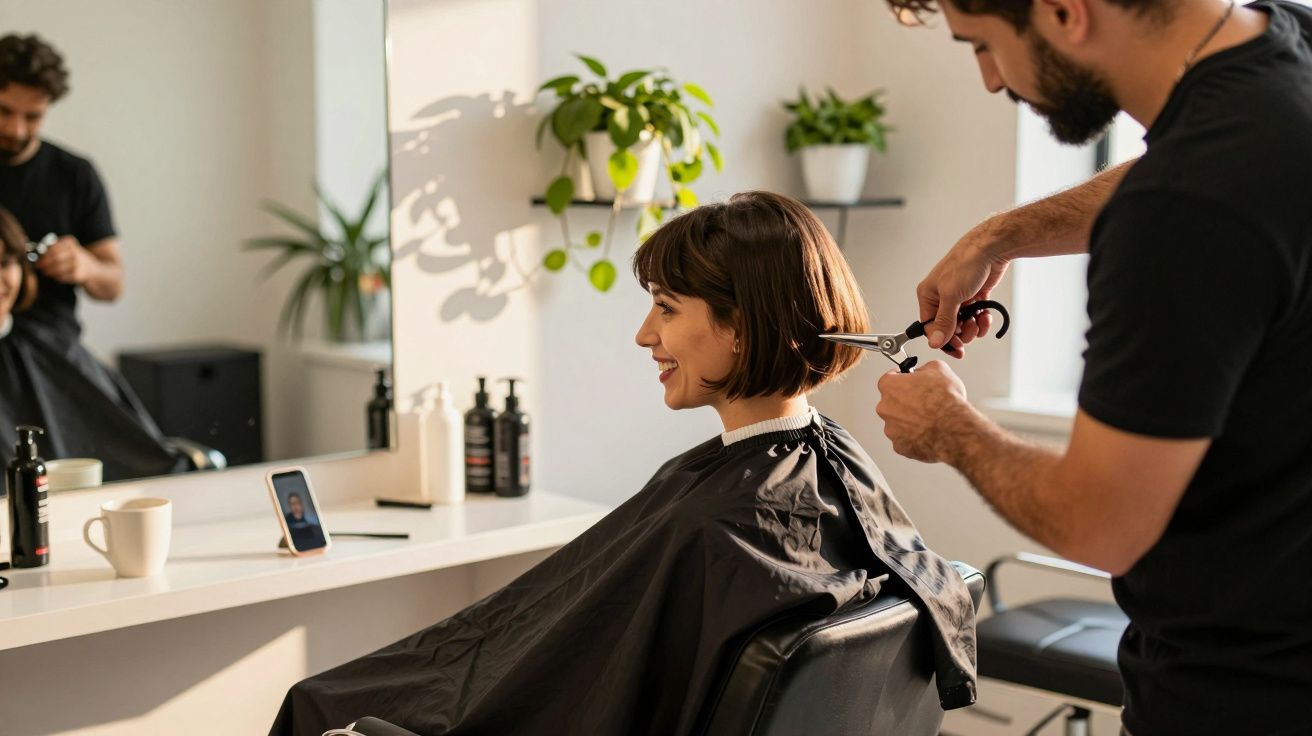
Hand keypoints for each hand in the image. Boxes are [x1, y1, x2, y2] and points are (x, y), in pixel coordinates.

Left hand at [35, 236, 91, 284]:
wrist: (94, 269)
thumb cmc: (74, 258)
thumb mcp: (67, 248)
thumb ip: (53, 248)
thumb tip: (35, 254)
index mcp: (70, 242)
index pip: (52, 248)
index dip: (43, 255)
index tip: (37, 259)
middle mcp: (76, 251)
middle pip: (55, 258)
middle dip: (45, 263)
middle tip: (38, 266)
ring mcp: (78, 263)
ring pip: (58, 268)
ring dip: (49, 271)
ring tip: (45, 272)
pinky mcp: (79, 274)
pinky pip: (63, 276)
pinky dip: (57, 277)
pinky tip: (55, 276)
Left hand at [875, 361, 970, 462]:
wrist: (954, 429)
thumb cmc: (946, 401)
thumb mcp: (939, 369)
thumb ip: (925, 368)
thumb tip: (925, 371)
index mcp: (889, 386)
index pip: (890, 379)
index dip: (903, 380)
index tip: (911, 382)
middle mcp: (885, 408)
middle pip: (892, 403)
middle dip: (906, 402)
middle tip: (925, 403)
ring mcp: (891, 429)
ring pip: (898, 423)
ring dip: (910, 421)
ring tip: (930, 420)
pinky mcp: (900, 446)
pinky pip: (905, 440)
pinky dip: (915, 437)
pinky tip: (929, 433)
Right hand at [918, 218, 1010, 353]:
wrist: (990, 249)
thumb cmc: (966, 263)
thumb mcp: (951, 297)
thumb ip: (943, 322)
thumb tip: (935, 341)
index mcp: (928, 296)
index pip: (930, 327)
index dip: (944, 339)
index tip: (957, 348)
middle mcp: (941, 298)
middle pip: (948, 328)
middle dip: (962, 332)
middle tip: (970, 329)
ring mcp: (958, 297)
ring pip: (963, 324)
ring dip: (974, 327)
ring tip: (979, 320)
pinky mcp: (973, 297)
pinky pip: (975, 317)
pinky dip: (982, 320)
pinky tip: (985, 315)